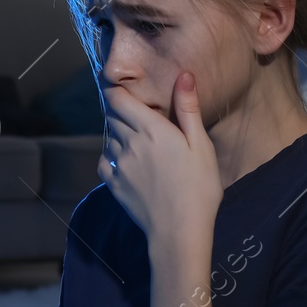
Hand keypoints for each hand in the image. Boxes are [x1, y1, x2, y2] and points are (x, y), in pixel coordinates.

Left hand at [98, 71, 221, 247]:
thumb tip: (183, 75)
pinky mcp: (114, 184)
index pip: (118, 98)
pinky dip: (113, 156)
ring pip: (109, 138)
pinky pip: (106, 161)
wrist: (179, 231)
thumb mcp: (201, 146)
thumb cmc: (198, 188)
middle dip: (121, 110)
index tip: (124, 88)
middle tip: (138, 114)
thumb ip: (188, 110)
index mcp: (151, 129)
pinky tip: (129, 162)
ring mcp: (119, 165)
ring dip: (119, 133)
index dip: (116, 89)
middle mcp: (129, 143)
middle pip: (112, 115)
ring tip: (138, 141)